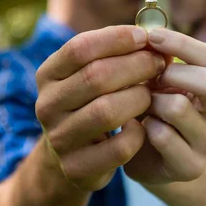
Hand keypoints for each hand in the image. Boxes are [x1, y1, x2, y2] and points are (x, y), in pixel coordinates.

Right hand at [35, 25, 165, 190]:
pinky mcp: (77, 168)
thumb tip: (155, 37)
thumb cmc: (92, 103)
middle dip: (136, 66)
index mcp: (47, 75)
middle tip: (159, 64)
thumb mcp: (93, 74)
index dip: (116, 39)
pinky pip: (119, 147)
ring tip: (151, 94)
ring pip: (106, 111)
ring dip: (139, 98)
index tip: (145, 37)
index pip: (79, 48)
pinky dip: (138, 134)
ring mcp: (59, 139)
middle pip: (95, 76)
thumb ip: (117, 53)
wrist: (74, 156)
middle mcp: (46, 105)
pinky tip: (142, 125)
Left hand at [124, 27, 205, 183]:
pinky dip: (145, 127)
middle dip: (175, 74)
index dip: (182, 43)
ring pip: (180, 107)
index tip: (152, 37)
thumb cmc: (152, 111)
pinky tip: (140, 128)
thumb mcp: (157, 81)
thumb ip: (159, 59)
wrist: (146, 159)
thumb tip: (149, 33)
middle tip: (152, 78)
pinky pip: (163, 136)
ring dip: (152, 101)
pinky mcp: (191, 167)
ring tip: (142, 104)